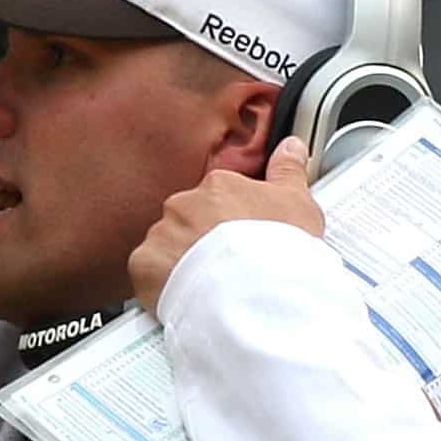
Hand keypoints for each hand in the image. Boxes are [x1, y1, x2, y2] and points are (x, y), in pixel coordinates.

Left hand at [130, 136, 324, 313]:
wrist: (254, 292)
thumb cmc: (279, 250)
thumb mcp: (297, 203)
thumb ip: (288, 171)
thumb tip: (289, 147)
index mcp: (217, 187)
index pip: (218, 197)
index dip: (232, 223)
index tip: (242, 240)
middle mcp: (183, 205)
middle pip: (189, 221)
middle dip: (203, 241)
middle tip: (227, 266)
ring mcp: (160, 234)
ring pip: (167, 246)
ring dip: (182, 262)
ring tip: (211, 285)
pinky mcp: (143, 265)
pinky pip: (148, 272)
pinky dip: (161, 283)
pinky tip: (188, 294)